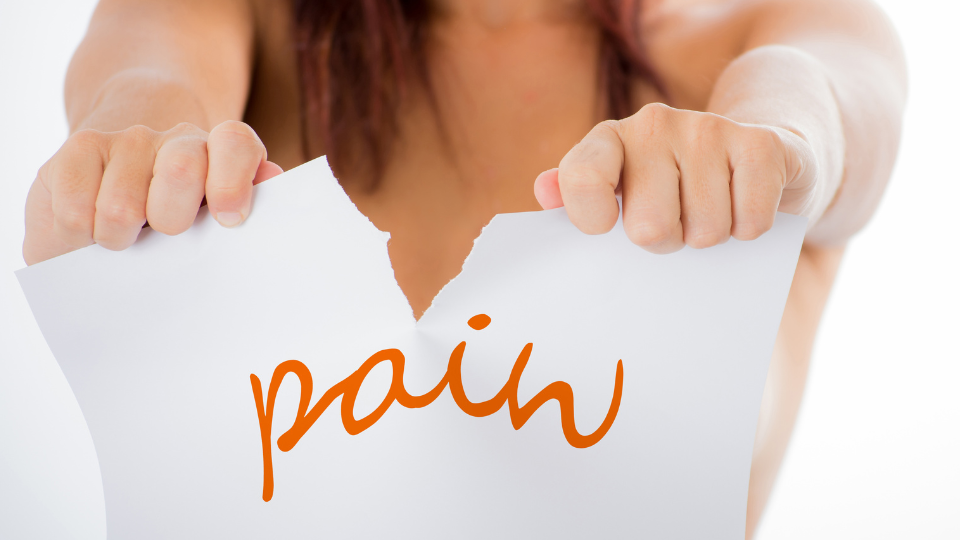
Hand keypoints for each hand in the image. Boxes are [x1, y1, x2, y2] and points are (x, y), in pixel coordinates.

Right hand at [23, 121, 282, 264]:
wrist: (117, 189)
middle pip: (181, 169)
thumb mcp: (216, 220)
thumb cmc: (175, 221)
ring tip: (126, 237)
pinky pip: (76, 211)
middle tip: (164, 233)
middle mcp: (177, 140)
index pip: (236, 143)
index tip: (228, 220)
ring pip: (122, 206)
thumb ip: (248, 203)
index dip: (233, 181)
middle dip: (171, 219)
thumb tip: (273, 180)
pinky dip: (80, 235)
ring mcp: (126, 140)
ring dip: (120, 238)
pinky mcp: (78, 149)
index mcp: (222, 154)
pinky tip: (90, 230)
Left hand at [534, 103, 818, 252]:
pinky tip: (742, 206)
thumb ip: (577, 196)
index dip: (591, 217)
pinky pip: (749, 222)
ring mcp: (707, 128)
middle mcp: (654, 124)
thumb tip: (544, 192)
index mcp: (609, 139)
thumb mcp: (620, 190)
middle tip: (673, 224)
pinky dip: (748, 229)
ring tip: (709, 212)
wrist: (754, 152)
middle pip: (649, 228)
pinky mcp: (760, 144)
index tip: (606, 229)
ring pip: (704, 231)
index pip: (581, 177)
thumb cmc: (672, 187)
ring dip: (709, 237)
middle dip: (666, 242)